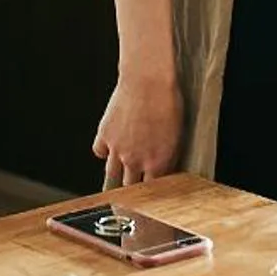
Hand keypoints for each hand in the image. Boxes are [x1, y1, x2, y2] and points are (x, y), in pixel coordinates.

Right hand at [93, 66, 183, 188]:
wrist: (148, 80)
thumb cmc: (168, 101)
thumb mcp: (177, 134)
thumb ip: (168, 155)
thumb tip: (164, 165)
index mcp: (158, 163)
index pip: (153, 190)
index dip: (152, 192)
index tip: (151, 194)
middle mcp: (136, 161)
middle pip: (130, 188)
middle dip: (132, 192)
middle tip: (131, 195)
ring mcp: (118, 150)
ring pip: (112, 176)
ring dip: (114, 179)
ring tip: (114, 185)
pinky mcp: (105, 135)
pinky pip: (99, 152)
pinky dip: (103, 151)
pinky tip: (107, 150)